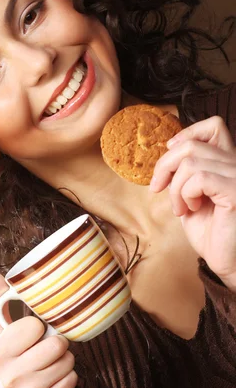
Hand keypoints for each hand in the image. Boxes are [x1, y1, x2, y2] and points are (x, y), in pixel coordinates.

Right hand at [0, 273, 78, 387]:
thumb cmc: (8, 358)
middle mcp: (10, 375)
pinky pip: (73, 379)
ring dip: (63, 358)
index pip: (34, 326)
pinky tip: (54, 378)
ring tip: (50, 362)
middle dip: (55, 342)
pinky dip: (68, 376)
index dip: (36, 327)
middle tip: (46, 347)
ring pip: (67, 361)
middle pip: (56, 344)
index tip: (31, 334)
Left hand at [150, 115, 235, 290]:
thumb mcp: (189, 195)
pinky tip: (190, 210)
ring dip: (175, 188)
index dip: (186, 135)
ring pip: (191, 162)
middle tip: (159, 189)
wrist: (226, 261)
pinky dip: (185, 194)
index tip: (169, 159)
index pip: (214, 125)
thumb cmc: (210, 231)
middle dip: (165, 166)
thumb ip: (183, 172)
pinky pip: (200, 178)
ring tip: (180, 208)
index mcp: (229, 161)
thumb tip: (167, 152)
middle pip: (192, 145)